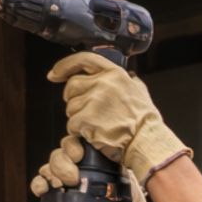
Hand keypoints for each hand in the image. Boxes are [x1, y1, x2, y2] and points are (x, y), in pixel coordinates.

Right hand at [29, 141, 152, 201]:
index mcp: (91, 151)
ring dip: (52, 173)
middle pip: (60, 154)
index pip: (74, 141)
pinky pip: (43, 182)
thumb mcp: (126, 169)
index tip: (80, 155)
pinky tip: (42, 190)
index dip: (72, 147)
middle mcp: (76, 161)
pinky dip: (39, 184)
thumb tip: (134, 145)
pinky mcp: (61, 191)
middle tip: (74, 178)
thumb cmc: (128, 188)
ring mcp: (67, 175)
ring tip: (61, 184)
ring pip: (51, 167)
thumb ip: (123, 158)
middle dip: (63, 164)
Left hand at [47, 52, 191, 183]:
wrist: (146, 141)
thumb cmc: (145, 121)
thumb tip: (128, 76)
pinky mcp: (87, 119)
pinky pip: (72, 124)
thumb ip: (129, 81)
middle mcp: (103, 83)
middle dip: (73, 98)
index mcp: (115, 73)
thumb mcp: (140, 91)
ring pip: (70, 107)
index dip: (65, 66)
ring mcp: (94, 101)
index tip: (54, 74)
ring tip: (96, 124)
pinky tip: (93, 133)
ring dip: (78, 117)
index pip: (83, 60)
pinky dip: (78, 131)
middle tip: (85, 110)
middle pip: (72, 85)